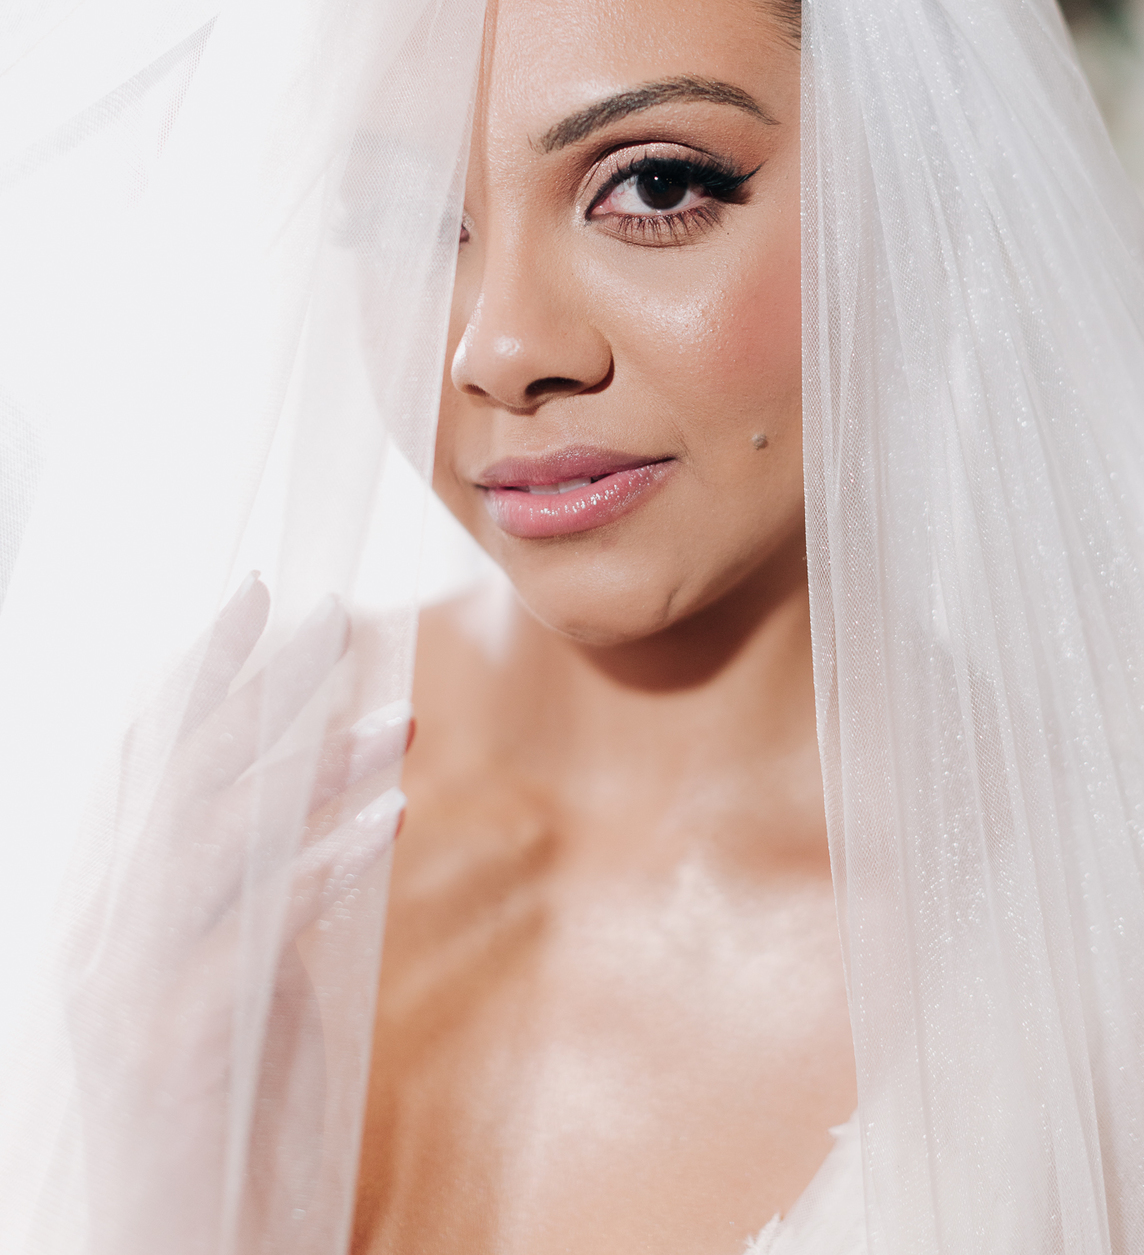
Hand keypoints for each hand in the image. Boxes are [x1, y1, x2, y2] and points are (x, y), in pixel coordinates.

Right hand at [67, 576, 410, 1254]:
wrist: (174, 1242)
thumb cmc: (208, 1106)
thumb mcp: (222, 972)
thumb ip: (246, 889)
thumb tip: (317, 799)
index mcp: (103, 902)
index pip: (140, 757)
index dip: (194, 669)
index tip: (253, 597)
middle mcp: (101, 927)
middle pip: (181, 773)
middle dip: (256, 683)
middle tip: (332, 613)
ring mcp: (132, 980)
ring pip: (223, 836)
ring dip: (315, 765)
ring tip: (399, 719)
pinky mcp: (180, 1036)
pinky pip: (260, 926)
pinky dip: (326, 862)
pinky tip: (387, 819)